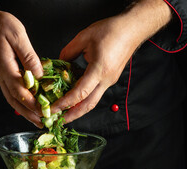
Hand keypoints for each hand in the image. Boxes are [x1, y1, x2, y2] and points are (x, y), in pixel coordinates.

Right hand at [0, 0, 43, 127]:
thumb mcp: (18, 35)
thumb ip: (29, 56)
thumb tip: (38, 74)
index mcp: (4, 66)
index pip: (19, 90)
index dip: (31, 103)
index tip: (43, 112)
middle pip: (14, 100)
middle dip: (28, 113)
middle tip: (41, 123)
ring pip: (11, 97)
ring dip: (23, 110)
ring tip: (36, 119)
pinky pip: (9, 90)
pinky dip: (19, 100)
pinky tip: (27, 104)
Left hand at [51, 0, 171, 123]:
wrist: (133, 29)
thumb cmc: (112, 30)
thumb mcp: (85, 37)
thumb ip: (69, 52)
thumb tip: (60, 63)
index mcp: (99, 70)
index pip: (80, 93)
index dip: (65, 103)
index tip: (53, 109)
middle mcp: (106, 80)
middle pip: (88, 105)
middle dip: (73, 116)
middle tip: (59, 121)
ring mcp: (110, 81)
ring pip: (93, 101)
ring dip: (78, 109)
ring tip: (65, 113)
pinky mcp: (110, 79)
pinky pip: (96, 92)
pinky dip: (84, 98)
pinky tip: (74, 98)